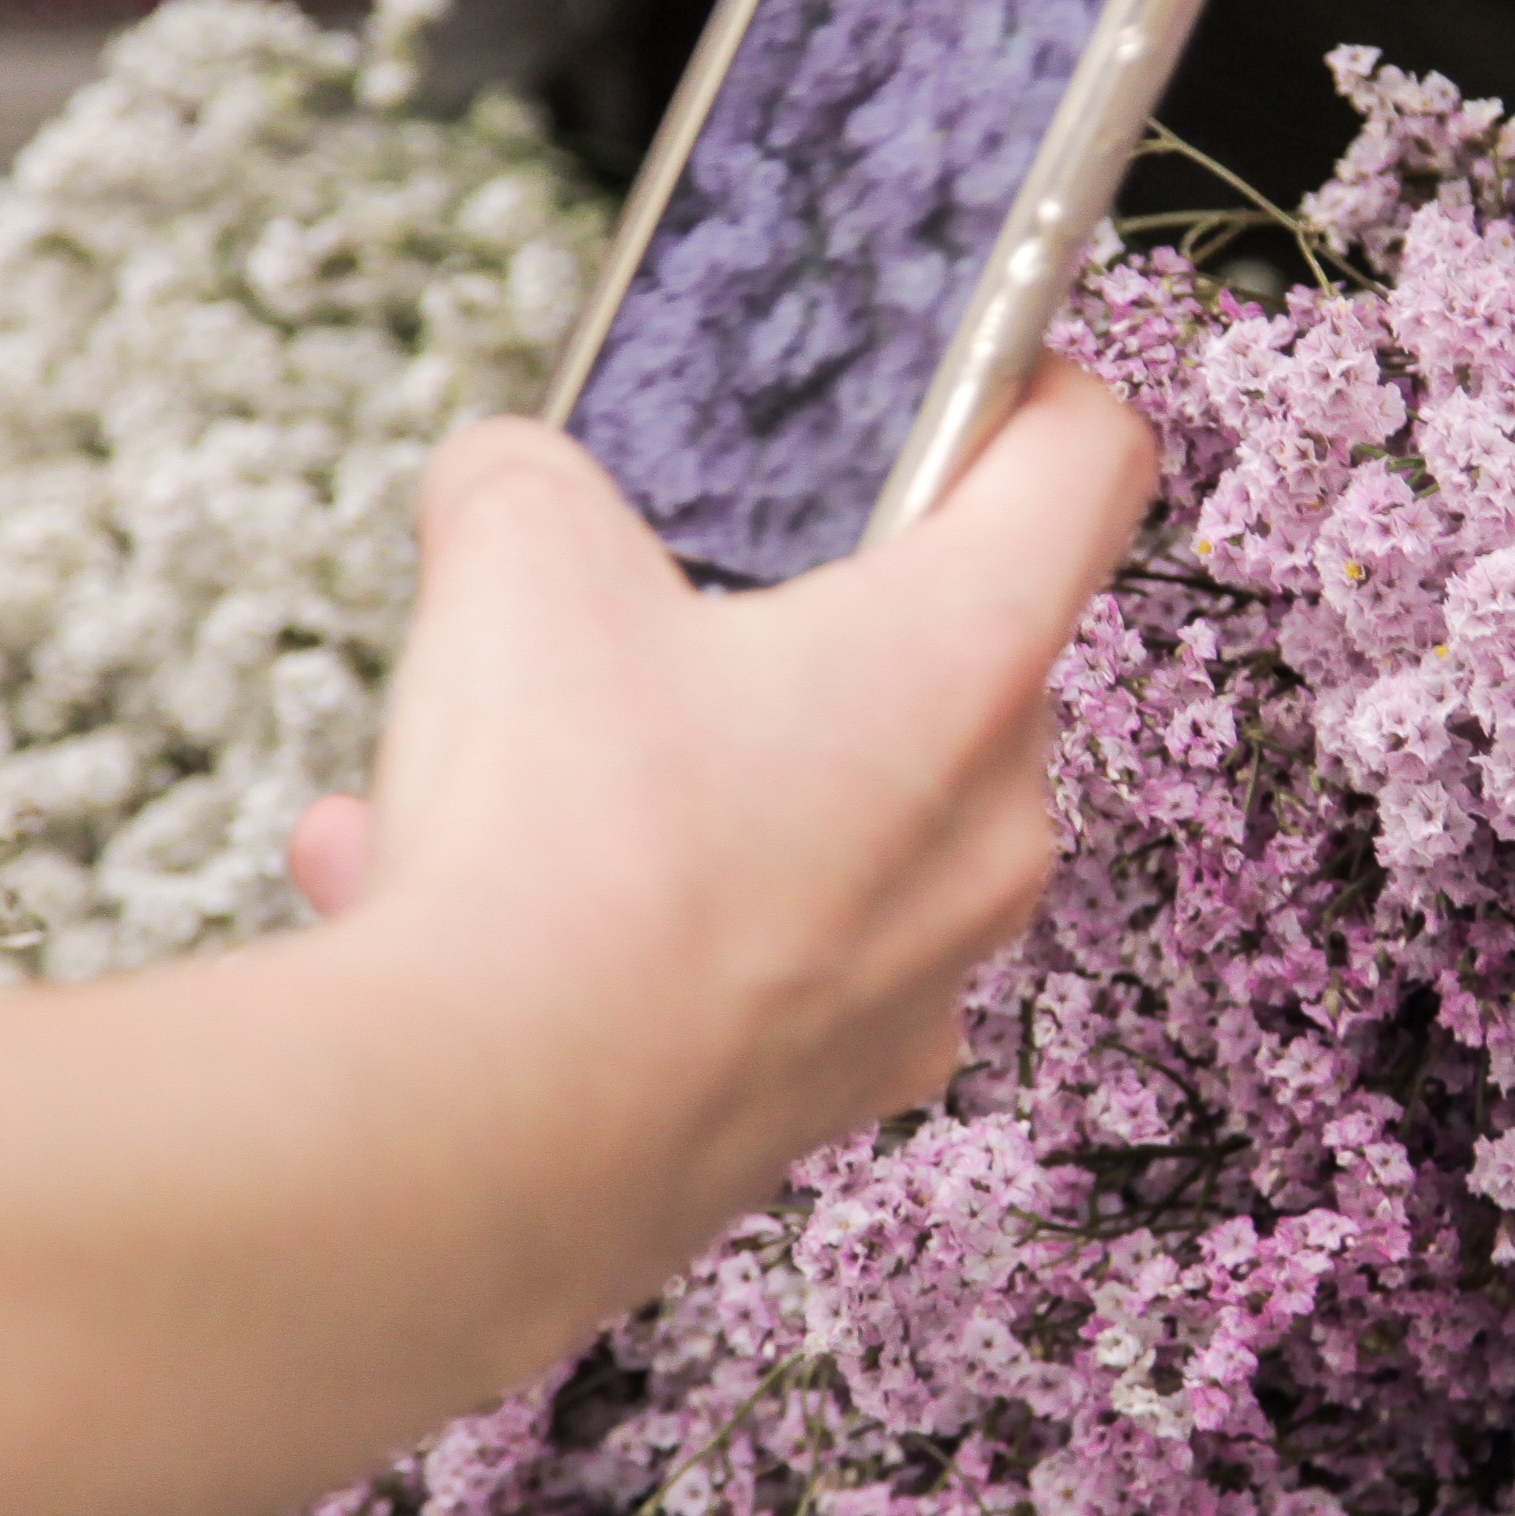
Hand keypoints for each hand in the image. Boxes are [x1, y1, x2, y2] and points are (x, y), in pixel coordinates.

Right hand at [275, 360, 1155, 1330]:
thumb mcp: (512, 557)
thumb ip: (526, 478)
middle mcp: (989, 830)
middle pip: (939, 656)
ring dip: (656, 776)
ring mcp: (919, 980)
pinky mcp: (824, 1097)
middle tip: (651, 597)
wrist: (482, 1147)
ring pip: (807, 820)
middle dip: (786, 616)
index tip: (957, 368)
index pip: (1089, 460)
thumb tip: (510, 485)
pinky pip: (729, 961)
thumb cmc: (556, 841)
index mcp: (967, 662)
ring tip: (471, 772)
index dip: (1029, 379)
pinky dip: (607, 924)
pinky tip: (424, 900)